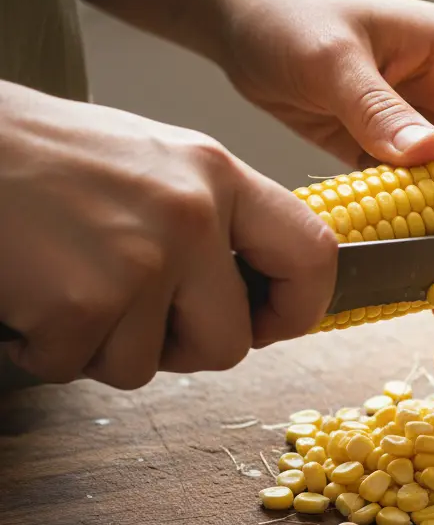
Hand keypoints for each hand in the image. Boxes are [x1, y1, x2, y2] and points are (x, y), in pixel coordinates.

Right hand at [0, 82, 335, 388]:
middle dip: (181, 348)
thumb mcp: (154, 164)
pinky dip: (48, 349)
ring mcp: (142, 260)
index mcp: (218, 175)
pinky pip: (80, 367)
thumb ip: (212, 221)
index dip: (300, 307)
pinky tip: (30, 295)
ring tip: (66, 284)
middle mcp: (193, 216)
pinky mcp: (84, 303)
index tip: (271, 325)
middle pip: (232, 342)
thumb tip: (252, 291)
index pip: (313, 255)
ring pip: (148, 366)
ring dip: (102, 346)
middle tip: (131, 314)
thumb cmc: (45, 157)